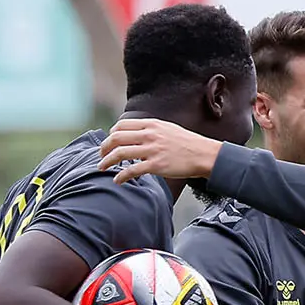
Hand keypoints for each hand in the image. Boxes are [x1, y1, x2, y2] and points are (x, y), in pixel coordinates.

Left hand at [98, 118, 222, 182]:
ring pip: (120, 153)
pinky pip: (131, 170)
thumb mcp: (167, 128)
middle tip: (101, 157)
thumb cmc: (187, 143)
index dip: (111, 135)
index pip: (121, 126)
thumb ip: (151, 130)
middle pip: (116, 138)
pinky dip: (121, 176)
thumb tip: (135, 134)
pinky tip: (118, 180)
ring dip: (107, 162)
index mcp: (151, 124)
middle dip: (104, 148)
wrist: (204, 154)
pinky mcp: (156, 165)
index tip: (109, 144)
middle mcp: (149, 135)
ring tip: (102, 168)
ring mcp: (152, 150)